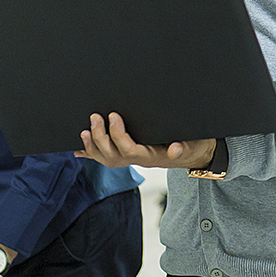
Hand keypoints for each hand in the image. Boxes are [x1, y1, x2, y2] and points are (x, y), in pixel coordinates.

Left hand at [75, 112, 215, 169]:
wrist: (195, 155)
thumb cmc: (193, 146)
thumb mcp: (193, 145)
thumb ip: (183, 147)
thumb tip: (174, 149)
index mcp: (152, 156)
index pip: (129, 150)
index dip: (118, 135)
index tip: (113, 116)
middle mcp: (139, 160)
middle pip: (112, 156)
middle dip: (100, 138)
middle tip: (95, 117)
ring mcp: (132, 159)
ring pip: (107, 159)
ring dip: (93, 146)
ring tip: (84, 131)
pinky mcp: (129, 155)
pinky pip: (107, 158)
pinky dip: (92, 153)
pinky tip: (80, 149)